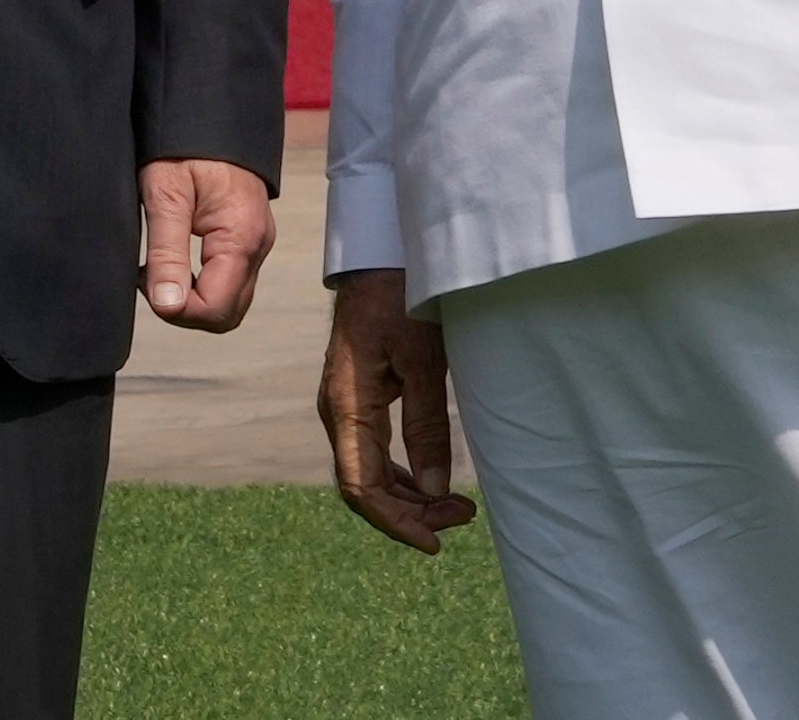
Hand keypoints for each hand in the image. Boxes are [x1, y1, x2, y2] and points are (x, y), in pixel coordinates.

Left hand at [139, 158, 274, 330]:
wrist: (211, 106)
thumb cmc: (186, 144)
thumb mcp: (166, 193)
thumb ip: (167, 253)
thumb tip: (168, 307)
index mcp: (242, 237)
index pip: (217, 310)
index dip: (177, 309)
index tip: (145, 280)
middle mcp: (259, 246)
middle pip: (227, 313)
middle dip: (185, 309)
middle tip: (150, 276)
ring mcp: (258, 242)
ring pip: (230, 300)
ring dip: (192, 296)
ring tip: (158, 265)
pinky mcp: (249, 237)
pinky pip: (230, 279)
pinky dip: (201, 282)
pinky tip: (172, 258)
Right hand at [320, 270, 476, 554]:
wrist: (380, 255)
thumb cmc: (403, 298)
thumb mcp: (423, 360)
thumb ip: (427, 424)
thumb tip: (436, 487)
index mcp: (347, 406)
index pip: (363, 488)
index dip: (398, 522)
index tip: (435, 542)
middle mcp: (337, 412)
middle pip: (364, 487)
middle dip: (410, 512)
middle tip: (462, 518)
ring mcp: (344, 405)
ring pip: (368, 472)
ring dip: (408, 495)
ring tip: (454, 506)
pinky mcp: (356, 397)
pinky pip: (372, 451)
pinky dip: (401, 473)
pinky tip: (430, 480)